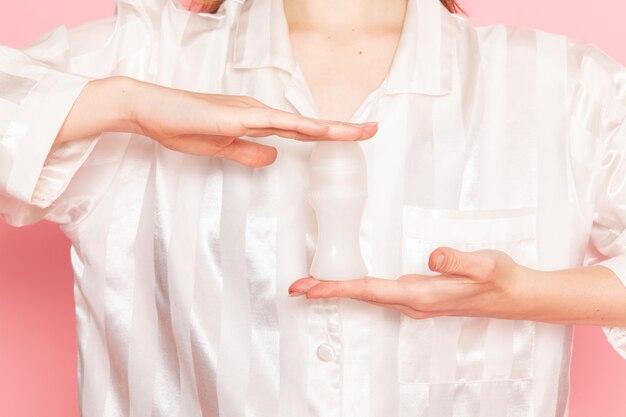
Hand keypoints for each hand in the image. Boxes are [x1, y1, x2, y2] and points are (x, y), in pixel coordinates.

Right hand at [128, 78, 377, 166]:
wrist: (151, 110)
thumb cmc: (183, 127)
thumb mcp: (223, 149)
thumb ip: (248, 154)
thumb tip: (274, 160)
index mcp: (257, 122)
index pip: (300, 132)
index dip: (328, 135)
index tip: (353, 138)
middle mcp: (259, 113)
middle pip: (308, 125)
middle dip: (342, 129)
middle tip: (372, 130)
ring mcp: (250, 113)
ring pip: (298, 122)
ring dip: (330, 127)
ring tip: (360, 131)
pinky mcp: (236, 117)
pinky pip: (274, 123)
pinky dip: (299, 126)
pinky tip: (319, 129)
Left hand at [287, 247, 529, 320]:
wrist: (516, 297)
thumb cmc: (500, 280)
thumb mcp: (485, 266)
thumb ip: (458, 262)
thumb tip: (431, 258)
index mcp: (422, 295)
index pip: (371, 291)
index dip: (339, 289)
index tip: (312, 289)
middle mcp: (413, 302)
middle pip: (362, 297)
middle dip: (328, 291)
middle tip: (296, 287)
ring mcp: (416, 301)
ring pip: (369, 296)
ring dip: (340, 291)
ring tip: (313, 285)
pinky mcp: (420, 296)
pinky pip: (380, 294)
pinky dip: (359, 289)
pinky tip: (351, 284)